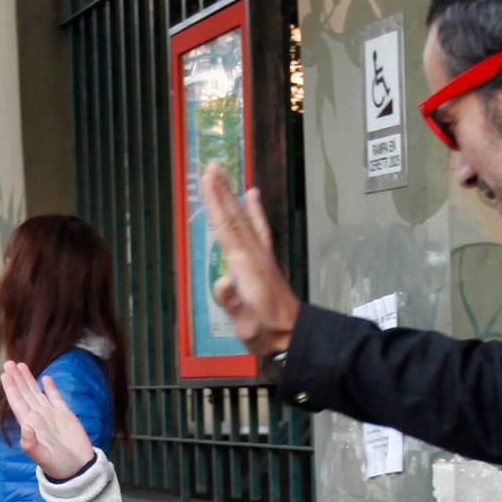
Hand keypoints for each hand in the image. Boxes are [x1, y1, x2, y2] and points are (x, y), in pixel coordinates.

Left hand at [0, 359, 96, 480]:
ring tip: (21, 365)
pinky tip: (45, 378)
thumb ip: (31, 444)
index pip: (17, 402)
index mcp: (31, 425)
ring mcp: (51, 416)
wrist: (79, 470)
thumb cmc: (60, 467)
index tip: (5, 374)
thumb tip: (24, 427)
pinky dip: (50, 387)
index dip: (11, 388)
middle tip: (9, 362)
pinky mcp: (65, 415)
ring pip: (36, 393)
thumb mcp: (44, 458)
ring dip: (28, 379)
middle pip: (24, 393)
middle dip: (16, 378)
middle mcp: (38, 418)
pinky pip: (55, 397)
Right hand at [198, 161, 300, 357]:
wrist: (293, 335)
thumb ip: (233, 302)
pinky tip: (253, 197)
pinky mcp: (266, 260)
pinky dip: (255, 211)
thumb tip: (223, 281)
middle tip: (213, 166)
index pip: (226, 227)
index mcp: (245, 266)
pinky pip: (259, 229)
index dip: (216, 203)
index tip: (208, 179)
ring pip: (244, 219)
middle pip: (234, 217)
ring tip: (226, 175)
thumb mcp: (245, 323)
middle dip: (222, 192)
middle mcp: (254, 255)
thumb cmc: (265, 331)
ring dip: (233, 196)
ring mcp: (261, 256)